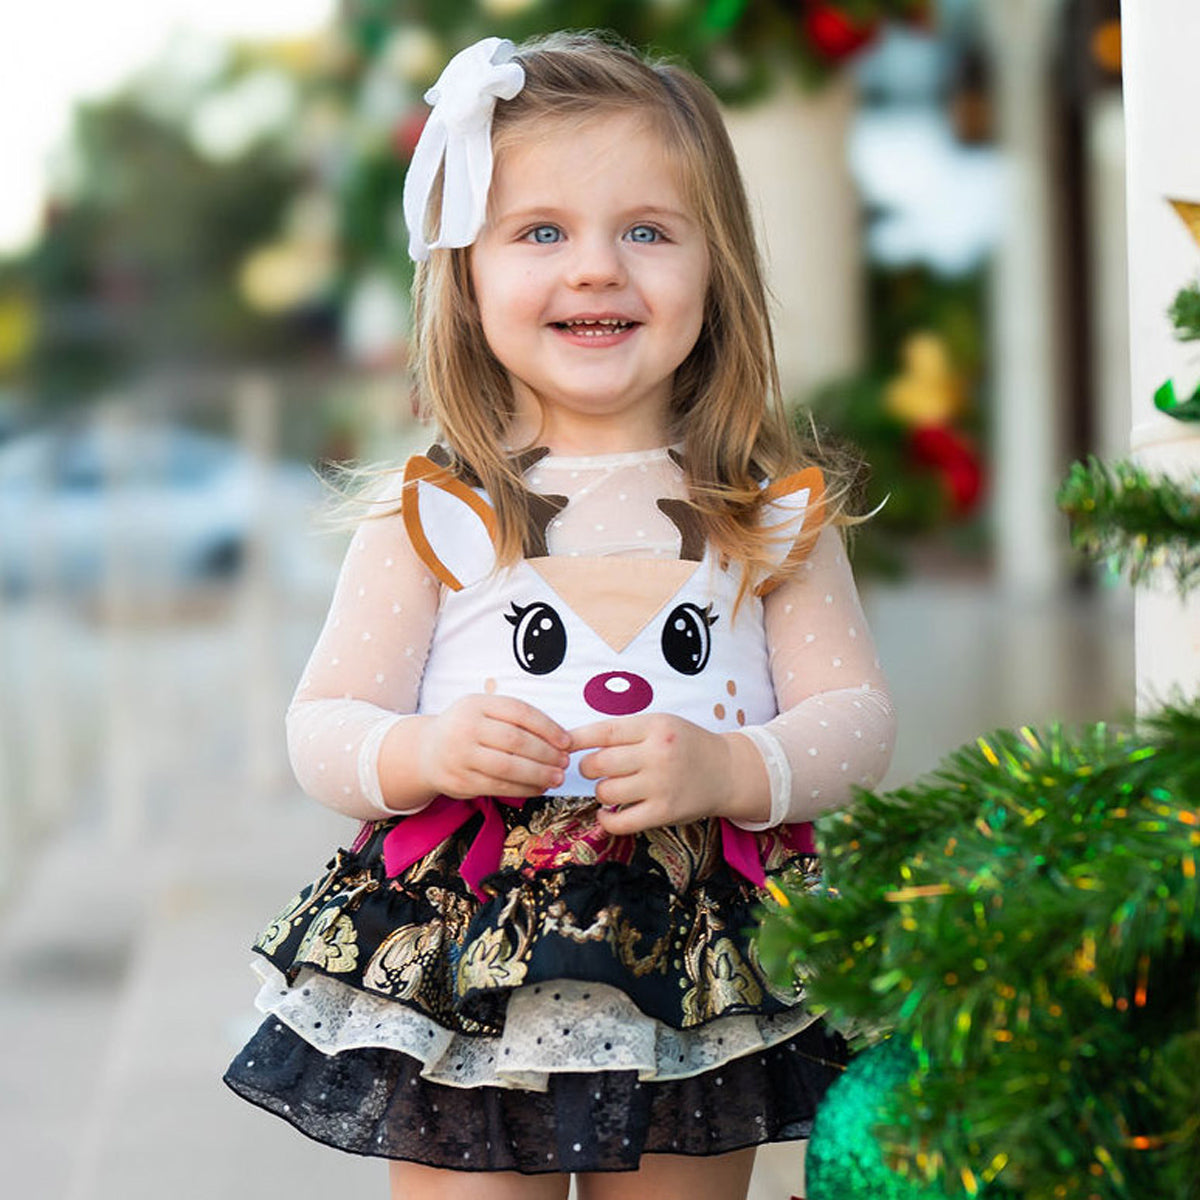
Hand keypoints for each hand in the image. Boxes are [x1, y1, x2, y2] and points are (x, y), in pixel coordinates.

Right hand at [416, 694, 570, 799]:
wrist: (425, 751)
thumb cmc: (466, 729)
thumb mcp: (483, 711)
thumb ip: (515, 718)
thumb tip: (561, 737)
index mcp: (476, 704)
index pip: (519, 712)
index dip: (548, 727)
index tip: (566, 740)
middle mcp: (465, 728)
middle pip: (516, 741)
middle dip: (546, 754)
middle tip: (565, 762)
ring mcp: (460, 756)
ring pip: (508, 767)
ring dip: (539, 774)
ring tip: (557, 777)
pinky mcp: (460, 782)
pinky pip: (498, 787)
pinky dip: (524, 789)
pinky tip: (539, 788)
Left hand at [569, 714, 768, 833]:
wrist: (727, 772)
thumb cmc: (686, 746)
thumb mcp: (661, 724)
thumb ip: (626, 731)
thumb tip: (575, 741)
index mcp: (655, 727)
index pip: (603, 732)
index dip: (577, 739)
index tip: (562, 745)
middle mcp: (658, 754)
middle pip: (599, 763)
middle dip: (589, 768)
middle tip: (596, 769)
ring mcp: (661, 785)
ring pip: (606, 792)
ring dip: (601, 791)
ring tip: (612, 788)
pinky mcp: (664, 812)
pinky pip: (619, 822)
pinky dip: (606, 819)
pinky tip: (608, 813)